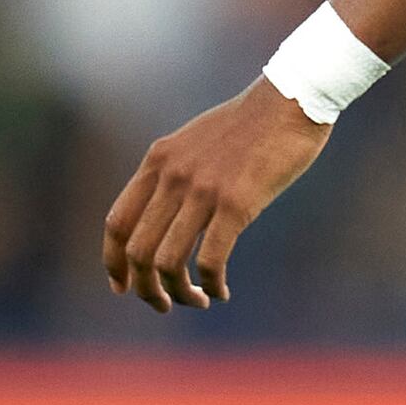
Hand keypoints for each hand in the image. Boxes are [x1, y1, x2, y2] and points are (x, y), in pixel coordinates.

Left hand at [102, 78, 333, 311]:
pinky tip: (222, 292)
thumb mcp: (195, 142)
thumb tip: (166, 215)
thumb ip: (174, 173)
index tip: (123, 286)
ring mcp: (202, 189)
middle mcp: (172, 176)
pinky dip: (212, 285)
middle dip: (145, 290)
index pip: (117, 222)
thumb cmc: (250, 125)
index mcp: (157, 161)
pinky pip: (210, 260)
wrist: (291, 99)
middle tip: (163, 305)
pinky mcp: (236, 203)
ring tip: (197, 301)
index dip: (113, 263)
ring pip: (168, 263)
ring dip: (177, 294)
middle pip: (137, 252)